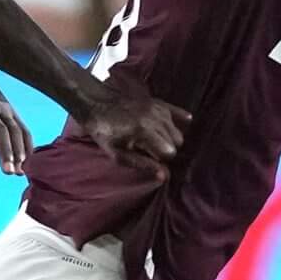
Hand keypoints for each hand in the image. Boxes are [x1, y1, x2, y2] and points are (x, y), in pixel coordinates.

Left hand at [74, 89, 188, 179]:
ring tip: (154, 139)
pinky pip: (180, 114)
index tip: (149, 157)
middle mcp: (155, 119)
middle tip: (151, 150)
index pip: (169, 152)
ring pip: (179, 131)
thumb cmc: (106, 134)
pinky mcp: (159, 103)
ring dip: (170, 139)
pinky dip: (180, 122)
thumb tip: (165, 176)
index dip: (161, 159)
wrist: (98, 107)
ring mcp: (158, 109)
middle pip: (177, 142)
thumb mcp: (118, 155)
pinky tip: (182, 125)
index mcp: (144, 132)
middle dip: (166, 149)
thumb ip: (143, 164)